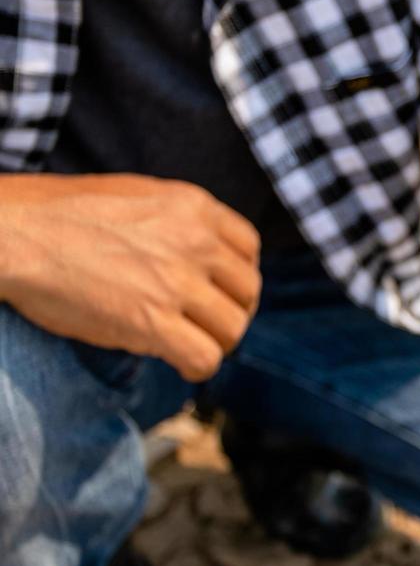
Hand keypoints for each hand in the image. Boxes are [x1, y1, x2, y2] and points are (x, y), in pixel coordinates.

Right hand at [0, 174, 261, 380]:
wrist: (12, 233)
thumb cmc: (57, 214)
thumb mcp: (135, 196)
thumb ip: (176, 220)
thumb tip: (198, 252)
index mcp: (194, 206)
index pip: (249, 248)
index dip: (236, 276)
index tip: (218, 292)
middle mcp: (196, 242)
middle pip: (248, 291)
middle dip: (231, 312)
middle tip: (207, 326)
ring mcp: (176, 283)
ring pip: (233, 328)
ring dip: (217, 342)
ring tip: (193, 347)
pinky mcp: (152, 322)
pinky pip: (204, 357)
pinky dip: (198, 368)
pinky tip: (182, 365)